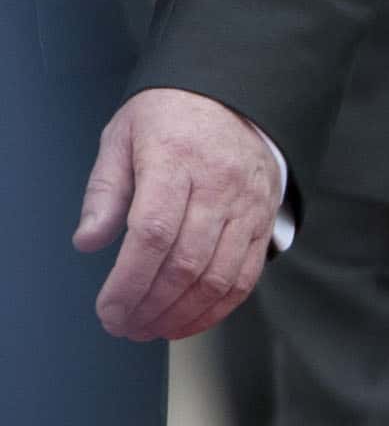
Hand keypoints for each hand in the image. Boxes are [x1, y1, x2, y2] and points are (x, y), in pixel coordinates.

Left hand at [73, 88, 279, 342]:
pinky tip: (186, 321)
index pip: (153, 232)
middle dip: (150, 305)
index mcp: (174, 157)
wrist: (233, 97)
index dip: (129, 281)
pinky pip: (244, 278)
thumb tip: (88, 243)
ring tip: (150, 328)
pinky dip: (215, 309)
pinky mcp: (263, 222)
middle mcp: (217, 183)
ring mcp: (246, 205)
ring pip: (217, 277)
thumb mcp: (121, 138)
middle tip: (124, 326)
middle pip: (185, 262)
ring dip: (180, 314)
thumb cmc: (168, 119)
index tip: (108, 308)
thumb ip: (104, 192)